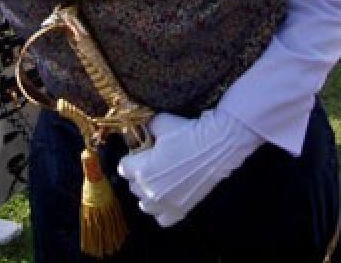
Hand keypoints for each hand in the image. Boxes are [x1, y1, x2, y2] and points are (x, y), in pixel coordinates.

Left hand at [117, 108, 261, 226]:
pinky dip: (163, 209)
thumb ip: (144, 128)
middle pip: (133, 186)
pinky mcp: (180, 211)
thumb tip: (136, 129)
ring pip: (144, 204)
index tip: (141, 153)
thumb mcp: (160, 122)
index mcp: (141, 170)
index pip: (123, 167)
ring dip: (149, 193)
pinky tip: (169, 195)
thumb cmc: (188, 132)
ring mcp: (165, 204)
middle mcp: (150, 191)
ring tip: (161, 180)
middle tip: (154, 163)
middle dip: (140, 174)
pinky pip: (162, 218)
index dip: (132, 158)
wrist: (217, 146)